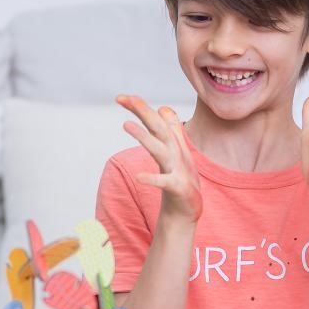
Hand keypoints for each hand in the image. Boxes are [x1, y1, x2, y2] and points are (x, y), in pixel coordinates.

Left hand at [117, 94, 202, 222]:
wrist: (187, 211)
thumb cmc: (179, 180)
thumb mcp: (176, 153)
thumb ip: (172, 130)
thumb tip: (164, 107)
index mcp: (173, 145)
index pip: (156, 121)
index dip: (141, 108)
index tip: (121, 97)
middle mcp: (176, 153)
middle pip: (160, 129)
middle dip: (145, 112)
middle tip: (128, 98)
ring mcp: (178, 170)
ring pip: (160, 150)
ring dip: (145, 137)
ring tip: (126, 125)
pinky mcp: (179, 188)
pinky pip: (164, 183)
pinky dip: (152, 179)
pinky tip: (138, 177)